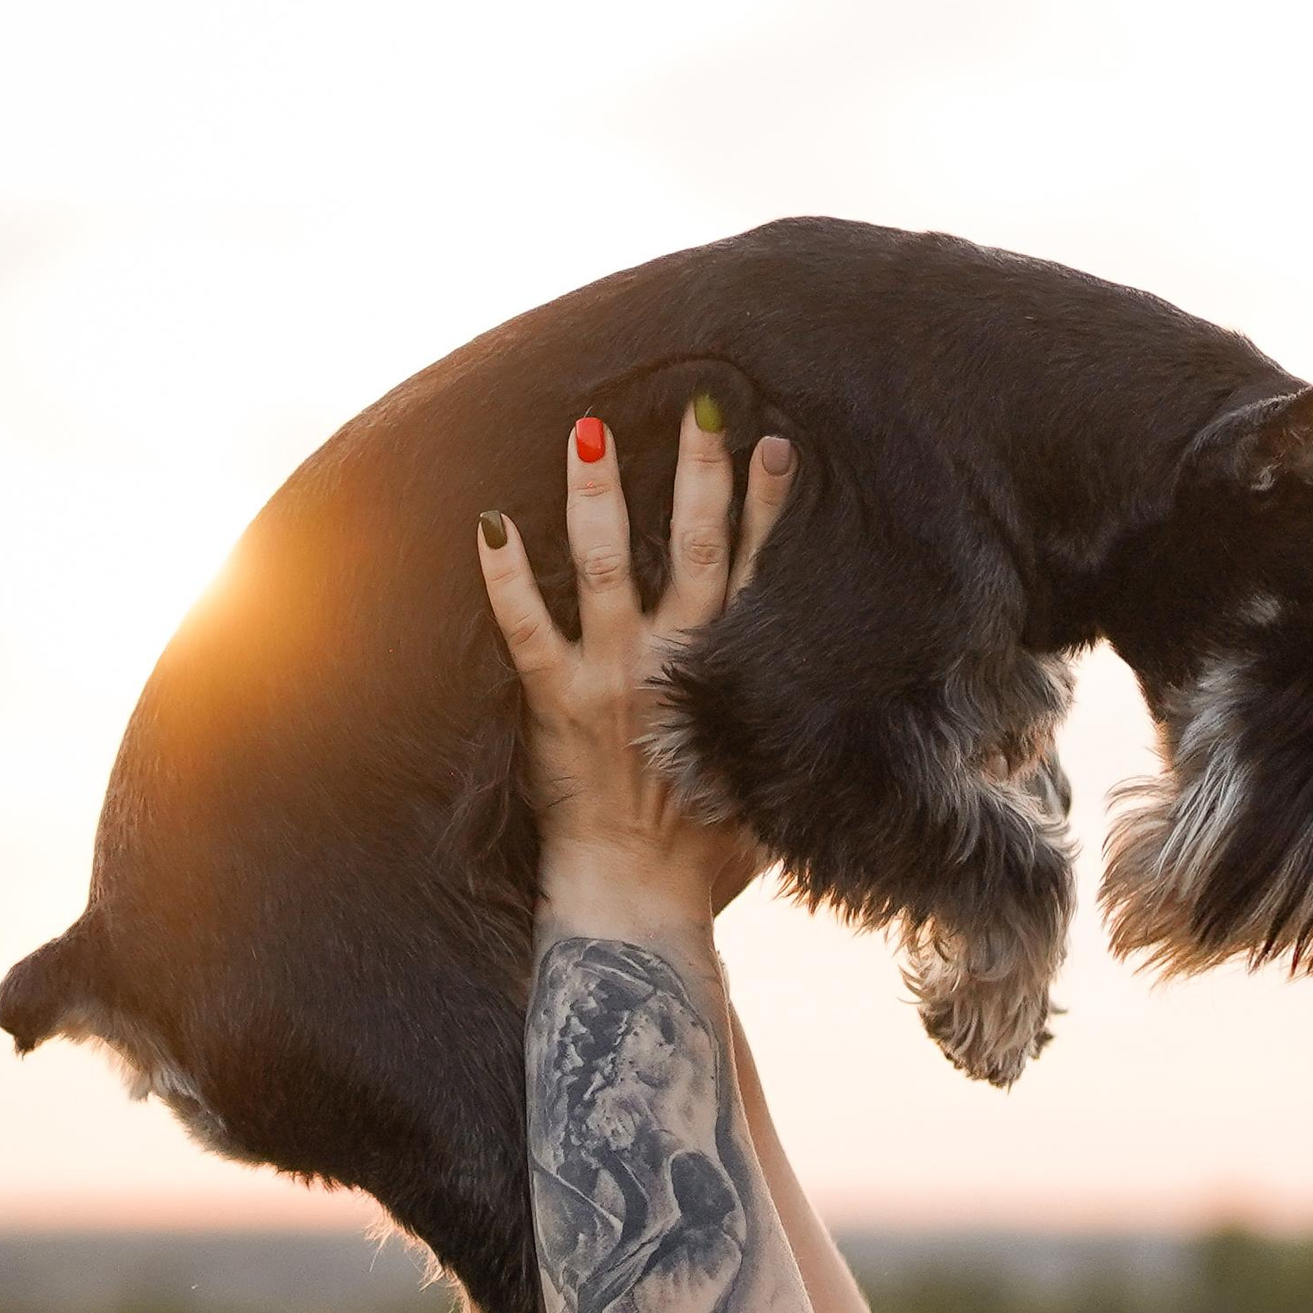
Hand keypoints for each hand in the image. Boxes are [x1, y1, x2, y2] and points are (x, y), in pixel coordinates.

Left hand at [477, 400, 796, 939]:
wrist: (643, 904)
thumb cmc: (710, 859)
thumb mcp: (771, 789)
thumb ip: (784, 732)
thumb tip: (824, 705)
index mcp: (732, 677)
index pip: (757, 573)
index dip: (768, 508)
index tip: (776, 447)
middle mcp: (677, 662)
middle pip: (693, 548)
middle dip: (700, 473)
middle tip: (703, 408)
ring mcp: (613, 677)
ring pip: (603, 567)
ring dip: (598, 495)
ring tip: (589, 429)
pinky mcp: (555, 705)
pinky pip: (524, 628)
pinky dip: (504, 576)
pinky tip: (488, 522)